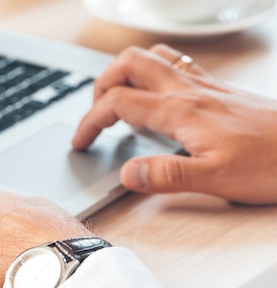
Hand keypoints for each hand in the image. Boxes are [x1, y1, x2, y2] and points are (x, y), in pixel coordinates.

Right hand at [73, 44, 276, 204]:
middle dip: (102, 84)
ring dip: (126, 72)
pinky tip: (158, 99)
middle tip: (95, 113)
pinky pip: (176, 67)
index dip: (90, 120)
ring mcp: (206, 86)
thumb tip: (127, 172)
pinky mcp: (219, 91)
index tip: (80, 141)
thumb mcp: (216, 179)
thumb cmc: (273, 163)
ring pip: (153, 58)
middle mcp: (190, 91)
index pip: (118, 103)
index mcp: (181, 111)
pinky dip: (153, 74)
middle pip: (130, 64)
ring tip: (117, 99)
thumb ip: (166, 175)